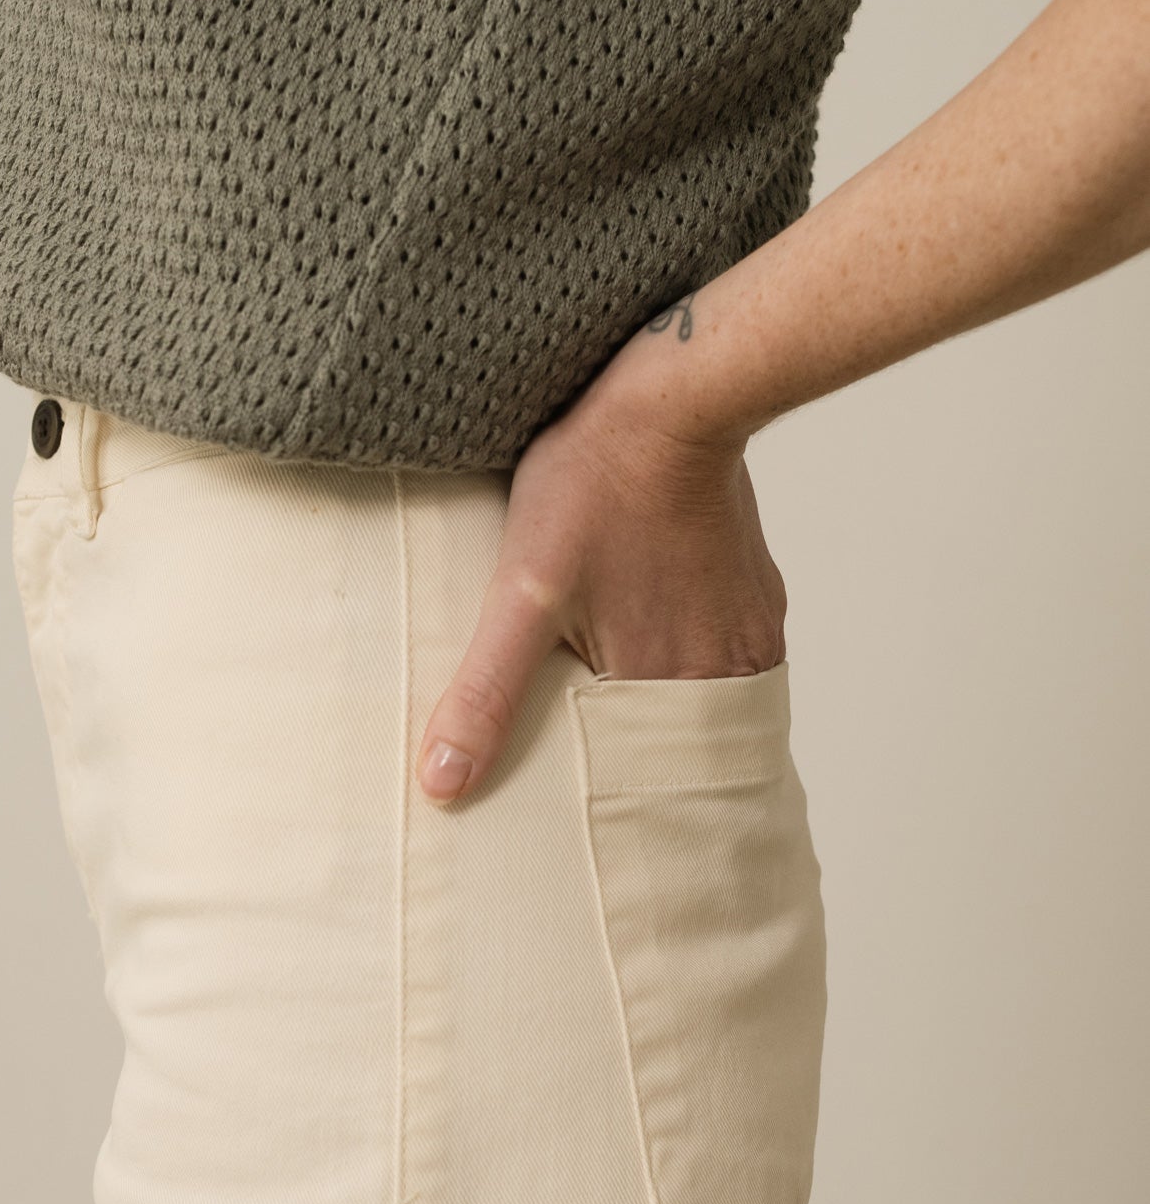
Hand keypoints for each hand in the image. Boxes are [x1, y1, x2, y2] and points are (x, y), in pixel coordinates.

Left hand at [414, 367, 787, 802]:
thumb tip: (442, 782)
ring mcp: (751, 635)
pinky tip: (652, 639)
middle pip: (669, 747)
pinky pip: (726, 660)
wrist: (675, 396)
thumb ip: (486, 692)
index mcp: (669, 690)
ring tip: (612, 693)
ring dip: (657, 708)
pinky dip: (688, 662)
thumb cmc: (594, 482)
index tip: (567, 807)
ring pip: (699, 706)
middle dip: (627, 756)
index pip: (631, 782)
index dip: (596, 794)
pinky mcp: (760, 599)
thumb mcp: (521, 591)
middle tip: (581, 749)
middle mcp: (727, 674)